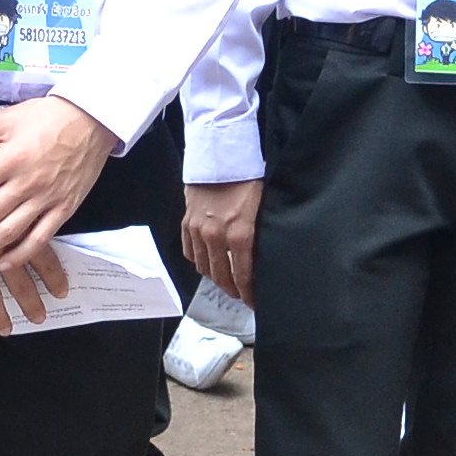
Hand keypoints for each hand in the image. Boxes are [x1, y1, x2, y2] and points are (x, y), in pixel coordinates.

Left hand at [0, 96, 117, 327]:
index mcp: (9, 159)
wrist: (92, 119)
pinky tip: (1, 263)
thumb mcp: (8, 118)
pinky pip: (39, 239)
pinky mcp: (63, 209)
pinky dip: (19, 255)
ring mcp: (46, 199)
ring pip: (8, 233)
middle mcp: (26, 183)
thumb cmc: (46, 116)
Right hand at [183, 177, 263, 304]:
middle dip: (232, 290)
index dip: (248, 294)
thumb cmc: (249, 176)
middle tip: (241, 295)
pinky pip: (189, 251)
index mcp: (240, 234)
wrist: (222, 153)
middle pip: (222, 277)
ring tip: (225, 281)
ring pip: (203, 267)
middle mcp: (216, 236)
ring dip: (215, 278)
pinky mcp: (187, 221)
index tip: (253, 302)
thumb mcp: (265, 206)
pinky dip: (198, 261)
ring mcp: (198, 229)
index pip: (243, 277)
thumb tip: (268, 257)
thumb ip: (262, 235)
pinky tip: (207, 263)